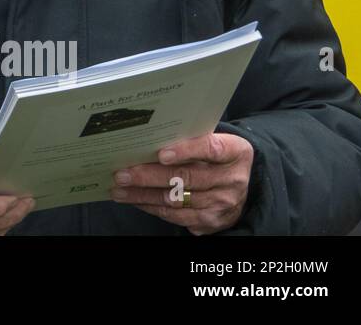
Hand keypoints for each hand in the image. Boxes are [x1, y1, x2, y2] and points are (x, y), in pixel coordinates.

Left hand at [110, 132, 253, 234]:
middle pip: (186, 178)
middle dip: (149, 176)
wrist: (240, 185)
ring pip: (176, 200)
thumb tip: (145, 138)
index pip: (211, 149)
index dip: (185, 151)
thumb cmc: (216, 156)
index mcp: (235, 153)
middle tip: (121, 175)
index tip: (160, 153)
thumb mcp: (213, 141)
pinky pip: (177, 216)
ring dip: (143, 195)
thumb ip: (189, 139)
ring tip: (119, 190)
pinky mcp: (212, 221)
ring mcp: (223, 204)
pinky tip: (136, 200)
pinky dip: (153, 207)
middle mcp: (231, 180)